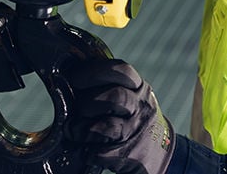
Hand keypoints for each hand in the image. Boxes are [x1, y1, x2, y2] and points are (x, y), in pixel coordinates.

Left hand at [65, 58, 173, 173]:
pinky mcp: (131, 156)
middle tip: (77, 110)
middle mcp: (141, 107)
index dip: (93, 72)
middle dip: (87, 102)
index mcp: (137, 88)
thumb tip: (64, 78)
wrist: (161, 152)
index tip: (73, 78)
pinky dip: (89, 152)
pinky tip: (86, 150)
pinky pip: (102, 153)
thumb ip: (105, 86)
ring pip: (108, 127)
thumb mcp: (128, 97)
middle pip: (115, 97)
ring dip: (83, 129)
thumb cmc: (131, 118)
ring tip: (74, 131)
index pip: (121, 70)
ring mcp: (137, 132)